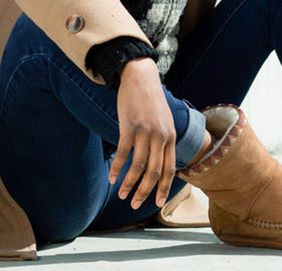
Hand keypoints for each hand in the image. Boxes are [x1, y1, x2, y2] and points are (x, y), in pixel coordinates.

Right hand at [109, 58, 176, 209]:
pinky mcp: (129, 126)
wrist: (141, 76)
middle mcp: (160, 136)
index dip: (163, 188)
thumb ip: (165, 138)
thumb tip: (161, 160)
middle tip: (135, 204)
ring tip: (121, 194)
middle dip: (145, 192)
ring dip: (129, 184)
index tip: (157, 203)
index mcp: (170, 136)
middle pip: (154, 172)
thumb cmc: (151, 99)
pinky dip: (116, 168)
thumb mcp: (165, 119)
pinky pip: (123, 154)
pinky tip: (111, 177)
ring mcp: (145, 131)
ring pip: (138, 167)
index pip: (170, 168)